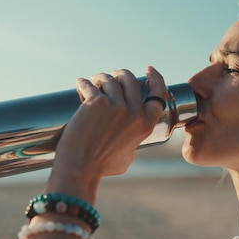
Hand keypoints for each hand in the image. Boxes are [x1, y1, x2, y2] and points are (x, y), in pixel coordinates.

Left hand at [45, 66, 167, 198]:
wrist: (80, 168)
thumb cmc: (101, 167)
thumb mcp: (128, 156)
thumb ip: (132, 142)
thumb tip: (130, 138)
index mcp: (145, 125)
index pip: (158, 95)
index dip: (156, 80)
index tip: (149, 70)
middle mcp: (133, 113)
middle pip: (131, 81)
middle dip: (121, 74)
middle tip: (113, 75)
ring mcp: (115, 106)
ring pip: (110, 80)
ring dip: (100, 77)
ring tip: (93, 81)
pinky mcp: (95, 103)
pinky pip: (90, 85)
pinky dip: (83, 83)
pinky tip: (80, 83)